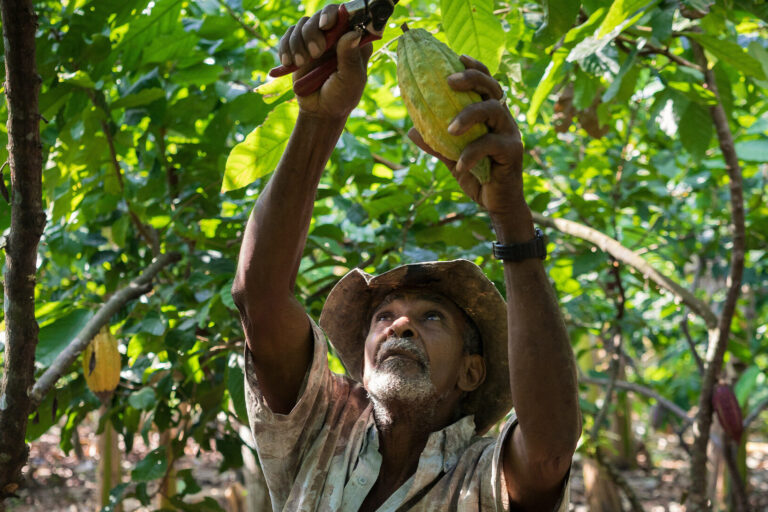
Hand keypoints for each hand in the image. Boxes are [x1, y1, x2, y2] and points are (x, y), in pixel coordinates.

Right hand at [277, 5, 373, 119]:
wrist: (320, 111)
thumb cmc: (341, 96)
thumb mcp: (350, 80)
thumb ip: (350, 57)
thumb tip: (353, 33)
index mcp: (354, 41)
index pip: (347, 15)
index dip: (335, 14)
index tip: (326, 25)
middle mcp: (336, 36)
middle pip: (322, 15)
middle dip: (313, 32)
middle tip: (315, 53)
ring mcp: (317, 39)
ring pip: (303, 24)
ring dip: (299, 43)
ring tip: (302, 63)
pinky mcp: (300, 46)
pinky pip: (289, 35)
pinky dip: (286, 46)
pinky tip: (288, 62)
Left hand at [407, 56, 524, 216]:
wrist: (496, 204)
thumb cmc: (476, 176)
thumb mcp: (451, 158)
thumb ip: (436, 142)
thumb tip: (411, 129)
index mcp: (490, 115)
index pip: (486, 82)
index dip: (474, 67)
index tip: (456, 57)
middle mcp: (503, 119)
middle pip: (492, 87)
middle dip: (472, 79)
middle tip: (449, 82)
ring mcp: (510, 133)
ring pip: (493, 110)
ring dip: (469, 115)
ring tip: (449, 129)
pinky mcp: (513, 151)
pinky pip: (490, 144)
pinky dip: (471, 153)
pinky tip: (459, 165)